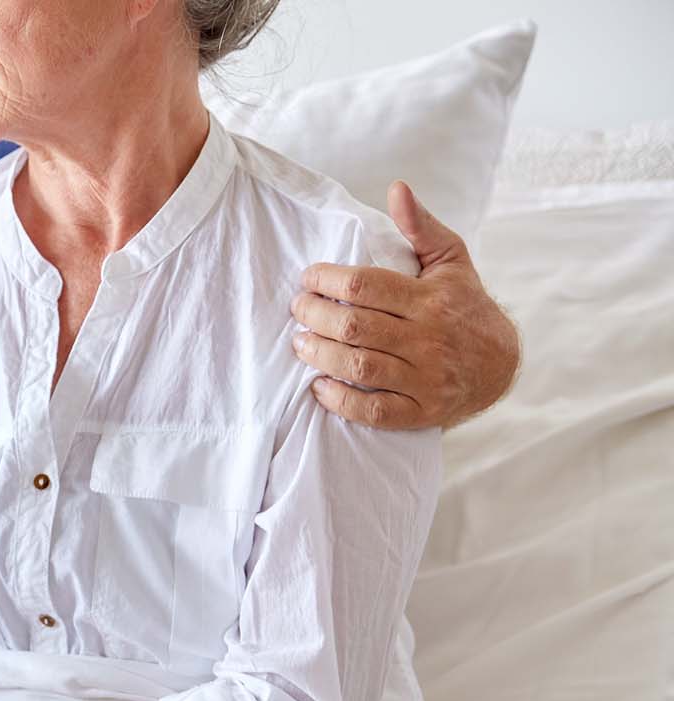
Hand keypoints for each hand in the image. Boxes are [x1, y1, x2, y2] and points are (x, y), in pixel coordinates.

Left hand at [291, 181, 521, 429]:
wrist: (502, 364)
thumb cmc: (465, 306)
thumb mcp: (451, 261)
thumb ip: (421, 227)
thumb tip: (396, 189)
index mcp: (430, 298)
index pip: (365, 285)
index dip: (326, 280)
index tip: (309, 278)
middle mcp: (428, 338)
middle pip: (355, 326)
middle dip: (315, 316)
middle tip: (298, 309)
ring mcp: (426, 378)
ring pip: (359, 367)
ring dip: (320, 355)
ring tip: (301, 343)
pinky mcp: (422, 411)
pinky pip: (374, 411)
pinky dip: (340, 401)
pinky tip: (320, 387)